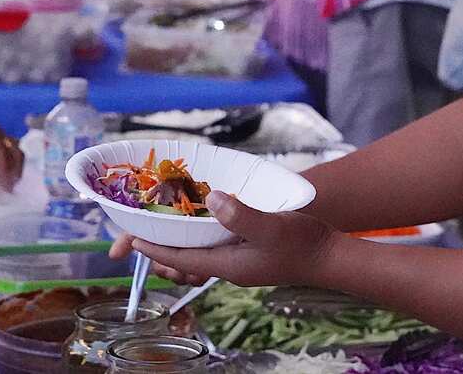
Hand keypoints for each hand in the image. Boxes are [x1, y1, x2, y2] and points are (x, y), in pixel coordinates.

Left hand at [111, 192, 339, 287]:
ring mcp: (240, 259)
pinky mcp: (250, 250)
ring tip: (162, 221)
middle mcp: (229, 265)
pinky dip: (202, 231)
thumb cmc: (302, 244)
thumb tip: (213, 198)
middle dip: (162, 245)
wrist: (330, 257)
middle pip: (187, 257)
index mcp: (228, 264)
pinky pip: (217, 242)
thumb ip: (242, 215)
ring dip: (181, 238)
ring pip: (201, 250)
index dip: (157, 248)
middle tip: (138, 228)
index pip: (183, 258)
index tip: (132, 239)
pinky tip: (202, 215)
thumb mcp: (271, 227)